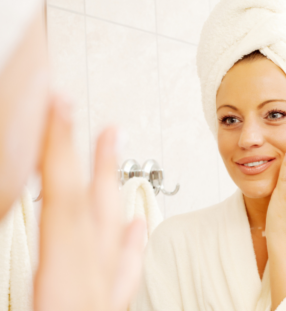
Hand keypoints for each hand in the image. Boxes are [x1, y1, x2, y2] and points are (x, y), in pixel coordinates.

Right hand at [34, 95, 145, 310]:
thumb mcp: (29, 299)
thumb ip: (48, 249)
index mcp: (65, 284)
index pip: (62, 202)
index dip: (58, 151)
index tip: (58, 108)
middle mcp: (90, 286)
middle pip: (92, 209)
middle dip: (95, 160)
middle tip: (100, 121)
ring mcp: (101, 298)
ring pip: (111, 234)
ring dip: (112, 188)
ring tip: (117, 154)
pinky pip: (125, 272)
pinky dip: (131, 245)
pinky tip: (138, 225)